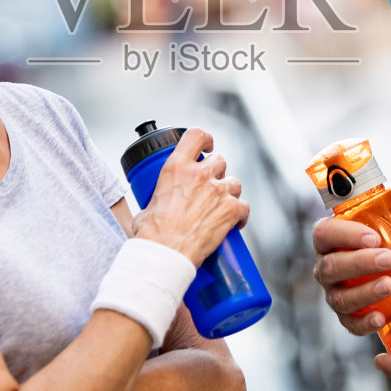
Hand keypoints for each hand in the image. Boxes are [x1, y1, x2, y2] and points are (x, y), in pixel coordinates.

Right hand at [134, 128, 248, 264]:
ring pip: (234, 182)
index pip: (196, 135)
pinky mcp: (230, 211)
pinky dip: (241, 214)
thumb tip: (155, 207)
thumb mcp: (146, 206)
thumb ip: (156, 199)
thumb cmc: (152, 235)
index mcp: (176, 167)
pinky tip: (235, 223)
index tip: (207, 147)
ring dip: (229, 192)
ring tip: (220, 206)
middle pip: (219, 160)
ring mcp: (218, 191)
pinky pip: (244, 206)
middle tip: (209, 188)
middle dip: (216, 172)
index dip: (205, 139)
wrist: (165, 255)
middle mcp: (199, 174)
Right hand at [311, 174, 390, 334]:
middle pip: (330, 267)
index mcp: (331, 237)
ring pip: (339, 297)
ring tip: (390, 286)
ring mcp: (335, 293)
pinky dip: (362, 324)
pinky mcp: (349, 316)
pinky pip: (349, 323)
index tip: (373, 236)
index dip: (344, 235)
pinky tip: (381, 318)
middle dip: (359, 263)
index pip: (324, 233)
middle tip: (389, 258)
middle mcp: (327, 266)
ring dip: (363, 293)